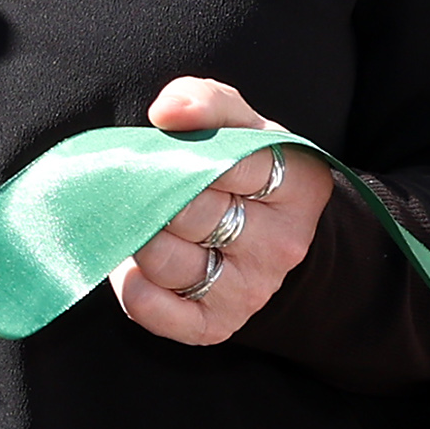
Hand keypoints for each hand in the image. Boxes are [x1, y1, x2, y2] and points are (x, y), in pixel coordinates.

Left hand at [108, 77, 325, 345]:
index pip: (225, 163)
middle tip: (134, 187)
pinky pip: (152, 309)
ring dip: (137, 238)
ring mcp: (251, 290)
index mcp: (298, 185)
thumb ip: (208, 103)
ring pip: (165, 260)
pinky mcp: (215, 326)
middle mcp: (282, 244)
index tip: (164, 151)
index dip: (182, 155)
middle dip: (151, 195)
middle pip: (189, 212)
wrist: (268, 244)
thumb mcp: (241, 127)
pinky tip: (135, 267)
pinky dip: (131, 286)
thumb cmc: (245, 174)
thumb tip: (168, 112)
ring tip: (140, 223)